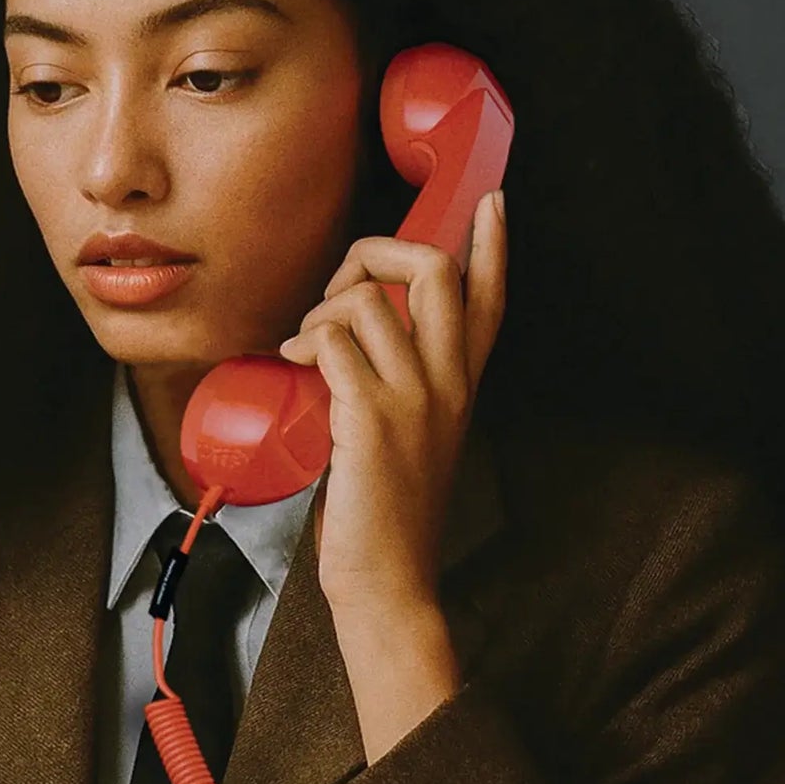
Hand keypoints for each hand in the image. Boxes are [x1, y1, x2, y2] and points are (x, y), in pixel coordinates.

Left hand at [277, 188, 506, 614]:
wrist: (389, 580)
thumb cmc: (389, 517)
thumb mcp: (413, 443)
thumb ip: (400, 391)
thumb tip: (348, 345)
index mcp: (462, 388)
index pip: (491, 300)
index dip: (492, 245)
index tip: (490, 203)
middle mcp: (447, 384)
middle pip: (433, 269)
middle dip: (376, 253)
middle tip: (341, 291)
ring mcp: (414, 398)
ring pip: (370, 298)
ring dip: (323, 308)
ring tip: (305, 345)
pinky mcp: (371, 417)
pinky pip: (333, 340)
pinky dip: (304, 338)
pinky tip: (292, 360)